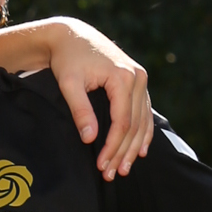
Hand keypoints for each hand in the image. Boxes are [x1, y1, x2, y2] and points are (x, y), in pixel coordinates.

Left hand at [38, 19, 152, 176]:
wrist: (72, 35)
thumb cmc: (67, 59)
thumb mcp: (69, 84)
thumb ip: (80, 110)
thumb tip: (90, 139)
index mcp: (123, 77)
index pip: (122, 122)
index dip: (113, 147)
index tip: (101, 166)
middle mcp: (138, 77)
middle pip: (134, 125)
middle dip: (123, 152)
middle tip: (112, 175)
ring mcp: (140, 78)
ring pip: (142, 121)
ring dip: (134, 147)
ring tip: (123, 169)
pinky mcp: (137, 81)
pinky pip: (144, 111)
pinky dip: (143, 132)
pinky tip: (140, 151)